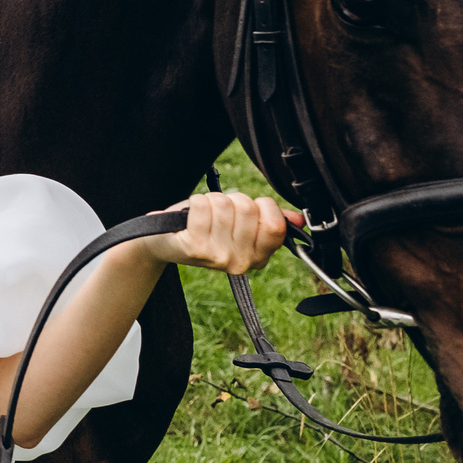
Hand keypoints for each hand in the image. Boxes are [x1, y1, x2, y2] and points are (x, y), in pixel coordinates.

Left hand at [142, 190, 295, 276]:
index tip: (250, 210)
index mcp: (258, 257)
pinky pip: (202, 205)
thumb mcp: (242, 228)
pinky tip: (191, 216)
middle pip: (248, 208)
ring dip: (212, 201)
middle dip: (233, 201)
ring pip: (225, 205)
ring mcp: (218, 256)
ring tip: (205, 216)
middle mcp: (240, 262)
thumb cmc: (207, 230)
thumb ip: (272, 223)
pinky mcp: (195, 247)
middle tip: (220, 214)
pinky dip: (195, 202)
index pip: (276, 225)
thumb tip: (298, 219)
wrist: (164, 242)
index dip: (263, 206)